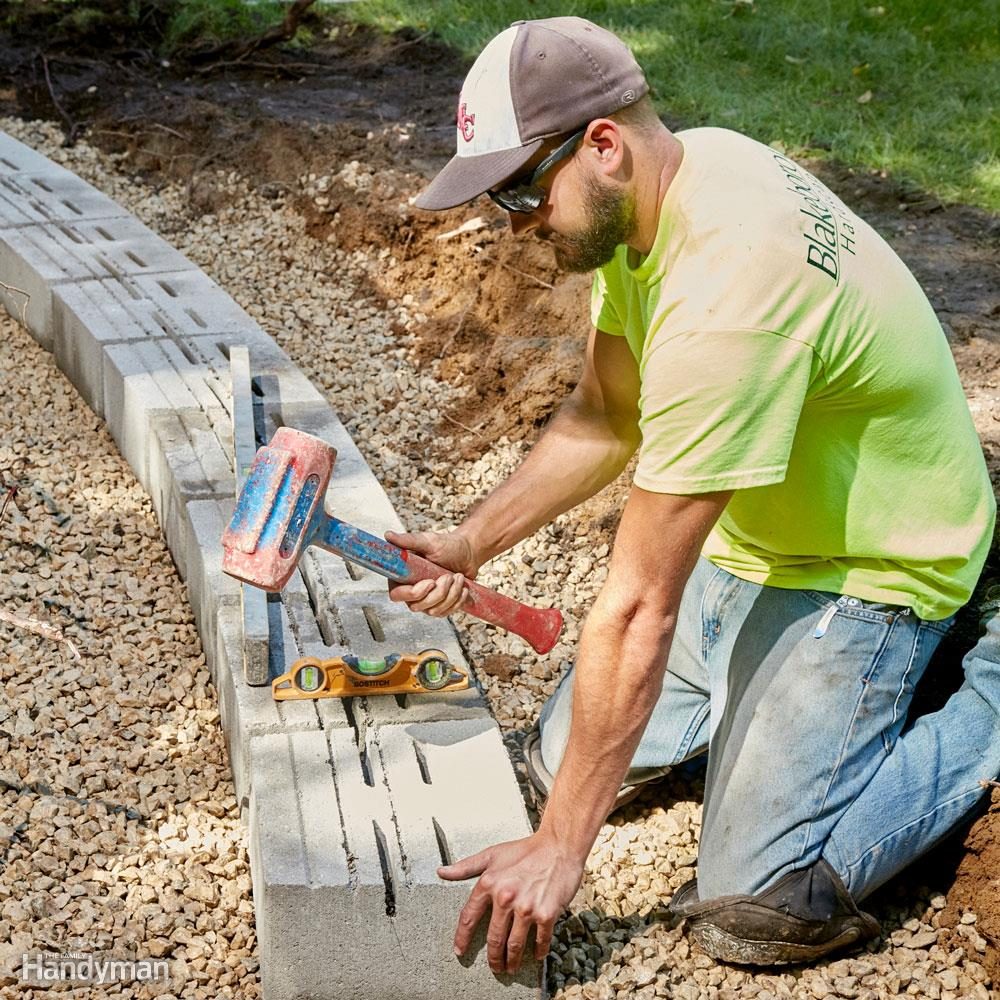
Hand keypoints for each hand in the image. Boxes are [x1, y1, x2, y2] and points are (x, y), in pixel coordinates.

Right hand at [385, 528, 480, 616]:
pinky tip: (462, 587)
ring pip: (434, 611)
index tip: (430, 582)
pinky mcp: (441, 606)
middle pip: (417, 606)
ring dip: (451, 594)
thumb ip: (407, 540)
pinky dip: (458, 600)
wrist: (468, 552)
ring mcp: (426, 601)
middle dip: (438, 593)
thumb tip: (388, 535)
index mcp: (403, 577)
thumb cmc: (447, 546)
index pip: (396, 595)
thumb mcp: (428, 541)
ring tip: (457, 577)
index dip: (413, 593)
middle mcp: (412, 592)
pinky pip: (447, 612)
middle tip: (448, 576)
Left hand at [439, 831, 584, 974]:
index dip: (462, 938)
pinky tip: (537, 955)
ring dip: (512, 961)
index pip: (469, 917)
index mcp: (489, 883)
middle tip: (495, 967)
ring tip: (511, 967)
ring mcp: (526, 908)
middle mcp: (505, 897)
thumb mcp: (492, 854)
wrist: (559, 845)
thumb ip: (466, 867)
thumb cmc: (525, 849)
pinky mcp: (546, 914)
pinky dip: (538, 951)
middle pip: (494, 938)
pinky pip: (540, 940)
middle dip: (493, 958)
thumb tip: (441, 872)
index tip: (459, 951)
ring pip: (514, 945)